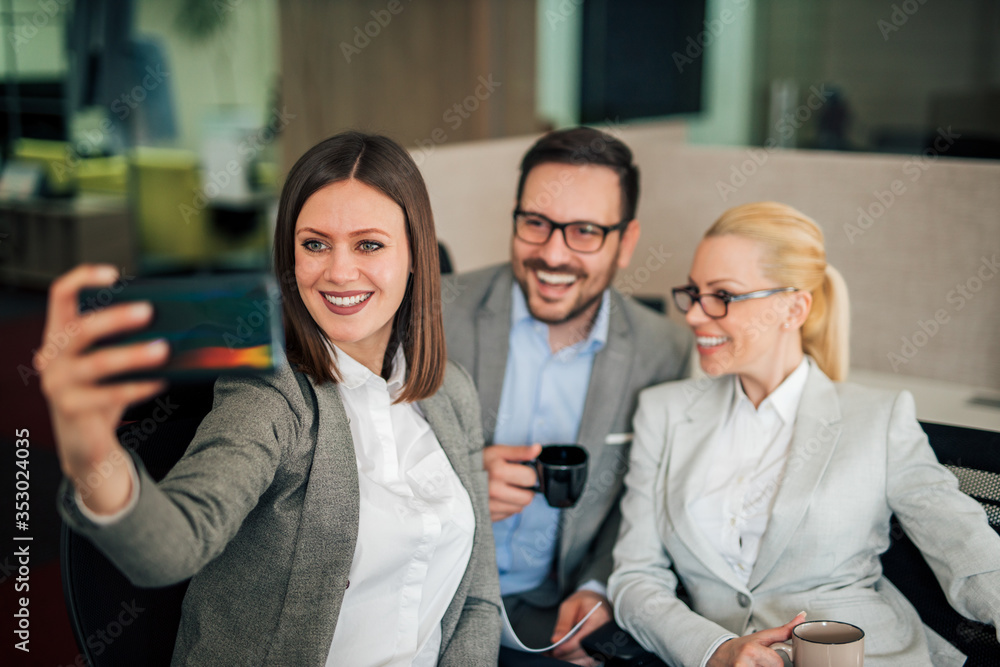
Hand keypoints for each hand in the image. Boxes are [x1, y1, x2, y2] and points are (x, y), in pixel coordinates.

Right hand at [36, 265, 167, 512]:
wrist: (86, 444)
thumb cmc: (103, 394)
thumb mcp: (109, 362)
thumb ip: (123, 341)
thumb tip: (172, 321)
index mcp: (60, 335)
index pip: (59, 295)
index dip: (82, 279)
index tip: (114, 274)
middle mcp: (51, 356)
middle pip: (81, 328)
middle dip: (115, 318)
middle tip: (149, 311)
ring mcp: (57, 383)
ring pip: (97, 362)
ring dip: (133, 354)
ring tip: (163, 349)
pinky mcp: (70, 409)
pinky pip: (108, 395)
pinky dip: (137, 387)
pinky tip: (160, 383)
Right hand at [483, 443, 541, 520]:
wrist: (455, 477)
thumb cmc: (478, 462)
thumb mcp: (498, 451)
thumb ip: (519, 451)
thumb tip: (537, 449)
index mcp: (498, 471)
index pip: (530, 478)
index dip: (528, 473)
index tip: (521, 471)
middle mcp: (493, 490)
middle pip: (527, 498)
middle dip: (525, 489)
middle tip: (516, 482)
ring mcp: (489, 505)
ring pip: (519, 508)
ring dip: (516, 500)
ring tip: (505, 489)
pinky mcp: (486, 516)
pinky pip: (507, 515)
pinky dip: (506, 507)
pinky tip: (499, 498)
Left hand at [548, 590, 611, 665]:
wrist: (596, 601)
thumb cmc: (583, 601)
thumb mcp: (569, 606)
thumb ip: (563, 622)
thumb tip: (556, 640)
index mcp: (599, 619)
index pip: (584, 639)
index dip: (569, 647)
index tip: (556, 651)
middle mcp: (605, 633)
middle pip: (585, 652)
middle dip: (567, 655)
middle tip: (552, 654)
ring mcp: (604, 642)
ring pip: (587, 659)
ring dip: (570, 659)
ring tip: (555, 655)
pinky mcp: (600, 648)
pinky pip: (588, 658)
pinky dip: (575, 658)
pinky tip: (563, 655)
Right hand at [707, 612, 805, 666]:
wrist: (719, 655)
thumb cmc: (743, 647)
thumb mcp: (762, 636)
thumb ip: (784, 630)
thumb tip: (802, 617)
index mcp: (752, 650)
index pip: (778, 663)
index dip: (775, 661)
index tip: (768, 657)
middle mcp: (744, 663)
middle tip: (760, 662)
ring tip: (755, 665)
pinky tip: (752, 666)